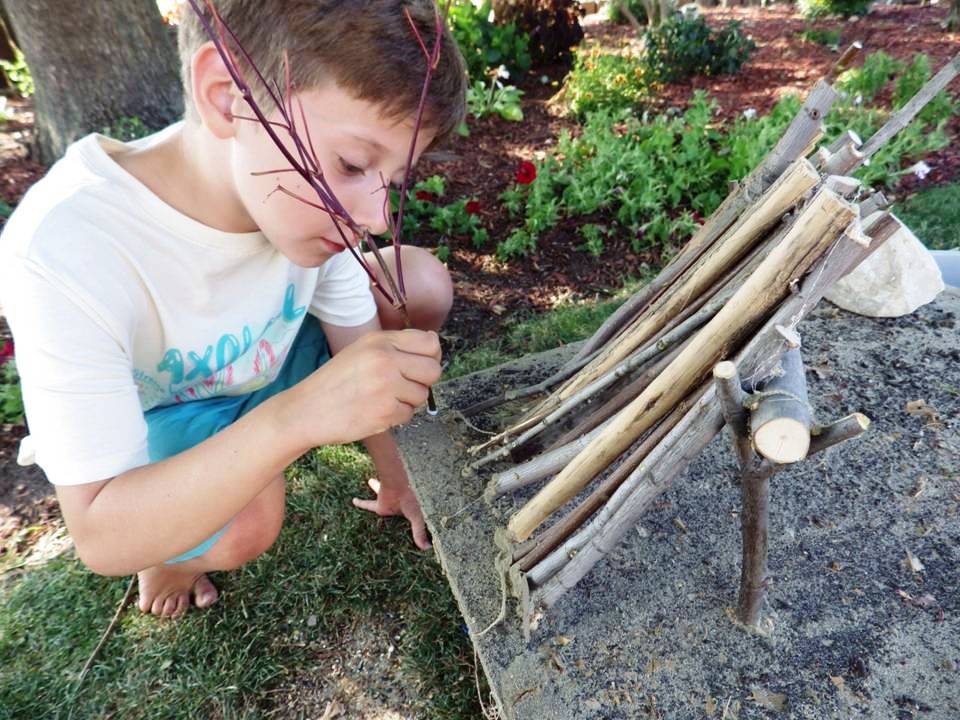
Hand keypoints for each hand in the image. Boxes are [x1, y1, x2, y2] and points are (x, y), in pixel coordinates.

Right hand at [285, 329, 441, 446]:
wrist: (306, 410)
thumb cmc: (335, 381)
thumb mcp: (361, 350)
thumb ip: (395, 347)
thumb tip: (434, 347)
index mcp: (380, 341)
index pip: (429, 343)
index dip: (430, 357)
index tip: (418, 366)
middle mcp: (385, 359)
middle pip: (433, 370)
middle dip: (423, 381)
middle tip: (404, 387)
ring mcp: (387, 385)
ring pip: (423, 394)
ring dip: (408, 401)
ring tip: (383, 399)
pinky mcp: (386, 411)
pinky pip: (409, 414)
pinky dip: (396, 416)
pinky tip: (376, 411)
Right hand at [352, 477, 430, 549]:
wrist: (409, 475)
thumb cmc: (410, 497)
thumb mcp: (416, 516)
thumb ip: (419, 531)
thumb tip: (425, 548)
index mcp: (384, 506)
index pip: (369, 506)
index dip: (361, 504)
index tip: (353, 500)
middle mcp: (384, 493)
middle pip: (377, 489)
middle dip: (374, 486)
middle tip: (370, 480)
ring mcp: (390, 482)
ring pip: (385, 479)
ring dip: (384, 477)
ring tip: (383, 472)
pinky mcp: (398, 473)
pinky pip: (396, 472)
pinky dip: (397, 471)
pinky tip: (403, 467)